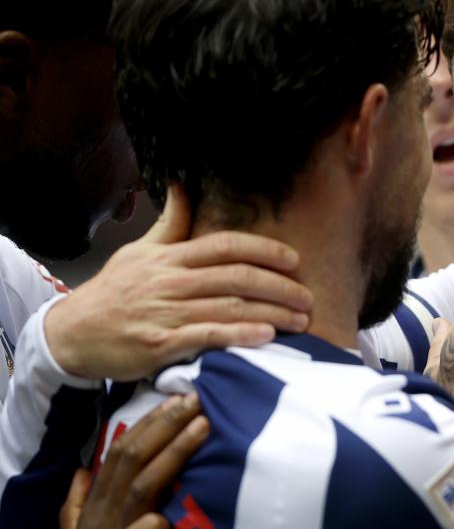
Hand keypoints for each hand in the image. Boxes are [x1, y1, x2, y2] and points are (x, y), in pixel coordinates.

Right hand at [44, 185, 312, 379]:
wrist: (71, 334)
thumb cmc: (112, 293)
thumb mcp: (138, 252)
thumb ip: (170, 224)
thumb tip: (182, 185)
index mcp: (170, 257)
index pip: (226, 245)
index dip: (265, 250)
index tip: (294, 260)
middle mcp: (171, 282)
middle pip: (237, 277)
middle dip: (280, 286)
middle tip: (308, 297)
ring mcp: (167, 312)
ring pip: (230, 307)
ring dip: (272, 313)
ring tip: (300, 321)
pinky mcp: (161, 343)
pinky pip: (208, 336)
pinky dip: (240, 335)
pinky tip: (265, 337)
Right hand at [55, 393, 207, 528]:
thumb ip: (78, 507)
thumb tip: (81, 472)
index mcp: (95, 512)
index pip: (119, 457)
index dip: (147, 427)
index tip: (176, 401)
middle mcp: (103, 521)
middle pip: (131, 462)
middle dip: (164, 427)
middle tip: (194, 398)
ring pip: (141, 489)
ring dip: (172, 455)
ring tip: (201, 428)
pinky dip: (151, 526)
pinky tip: (169, 513)